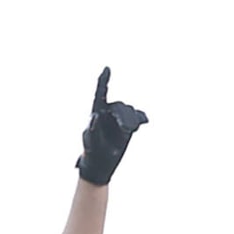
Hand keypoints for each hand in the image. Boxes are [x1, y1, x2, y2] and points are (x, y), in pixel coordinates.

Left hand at [76, 68, 147, 185]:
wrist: (100, 164)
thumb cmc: (91, 153)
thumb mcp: (89, 143)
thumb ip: (91, 130)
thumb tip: (94, 116)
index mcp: (96, 114)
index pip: (100, 95)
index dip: (103, 81)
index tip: (106, 68)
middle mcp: (108, 113)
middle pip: (118, 107)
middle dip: (122, 116)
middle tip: (125, 129)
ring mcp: (118, 118)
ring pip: (128, 112)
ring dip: (129, 121)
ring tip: (128, 131)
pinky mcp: (128, 125)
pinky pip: (137, 117)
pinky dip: (140, 119)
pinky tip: (143, 122)